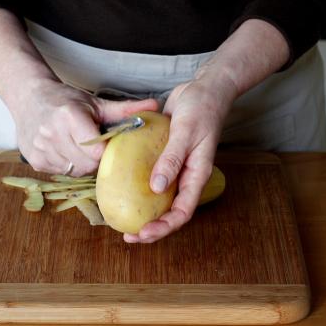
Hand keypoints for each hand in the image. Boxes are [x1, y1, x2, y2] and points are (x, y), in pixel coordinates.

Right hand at [13, 78, 157, 175]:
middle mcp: (52, 133)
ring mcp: (40, 148)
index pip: (96, 150)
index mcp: (69, 116)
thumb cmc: (66, 100)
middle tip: (96, 148)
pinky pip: (60, 172)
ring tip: (80, 147)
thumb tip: (155, 106)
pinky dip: (68, 166)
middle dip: (96, 160)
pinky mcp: (34, 160)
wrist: (29, 97)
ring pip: (74, 171)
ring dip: (82, 164)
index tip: (108, 145)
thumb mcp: (95, 102)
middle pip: (86, 164)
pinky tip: (66, 151)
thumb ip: (125, 109)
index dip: (106, 151)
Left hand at [123, 73, 236, 242]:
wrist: (203, 89)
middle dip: (152, 228)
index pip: (183, 211)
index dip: (164, 227)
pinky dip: (139, 188)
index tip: (144, 233)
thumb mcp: (185, 132)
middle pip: (171, 211)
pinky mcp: (165, 157)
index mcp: (197, 175)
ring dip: (145, 212)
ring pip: (161, 199)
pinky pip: (152, 178)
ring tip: (123, 220)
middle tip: (129, 236)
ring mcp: (176, 168)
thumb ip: (172, 159)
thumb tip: (156, 188)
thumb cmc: (201, 108)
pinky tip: (122, 190)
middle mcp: (186, 176)